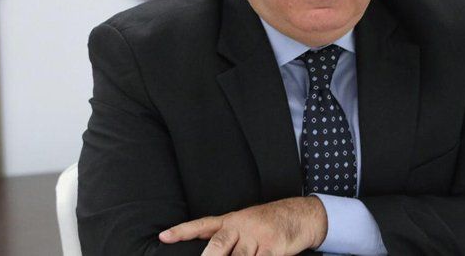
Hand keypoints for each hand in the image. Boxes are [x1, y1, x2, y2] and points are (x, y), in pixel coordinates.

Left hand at [158, 196, 327, 254]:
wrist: (301, 215)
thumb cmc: (268, 223)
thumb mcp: (244, 223)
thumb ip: (222, 235)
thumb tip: (204, 249)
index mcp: (231, 220)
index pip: (202, 225)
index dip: (182, 231)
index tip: (164, 237)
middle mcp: (242, 226)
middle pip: (218, 245)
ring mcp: (258, 236)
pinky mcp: (274, 246)